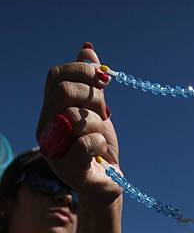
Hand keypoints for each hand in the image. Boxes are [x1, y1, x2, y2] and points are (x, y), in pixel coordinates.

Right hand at [36, 43, 122, 203]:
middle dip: (93, 97)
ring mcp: (53, 149)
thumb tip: (87, 50)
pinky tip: (99, 152)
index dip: (81, 71)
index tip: (104, 80)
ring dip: (98, 124)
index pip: (56, 76)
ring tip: (100, 135)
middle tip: (105, 111)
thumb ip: (91, 84)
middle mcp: (46, 128)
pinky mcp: (67, 168)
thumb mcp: (97, 111)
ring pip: (75, 116)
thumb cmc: (100, 147)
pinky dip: (100, 143)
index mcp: (50, 110)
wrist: (108, 183)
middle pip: (63, 91)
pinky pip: (85, 143)